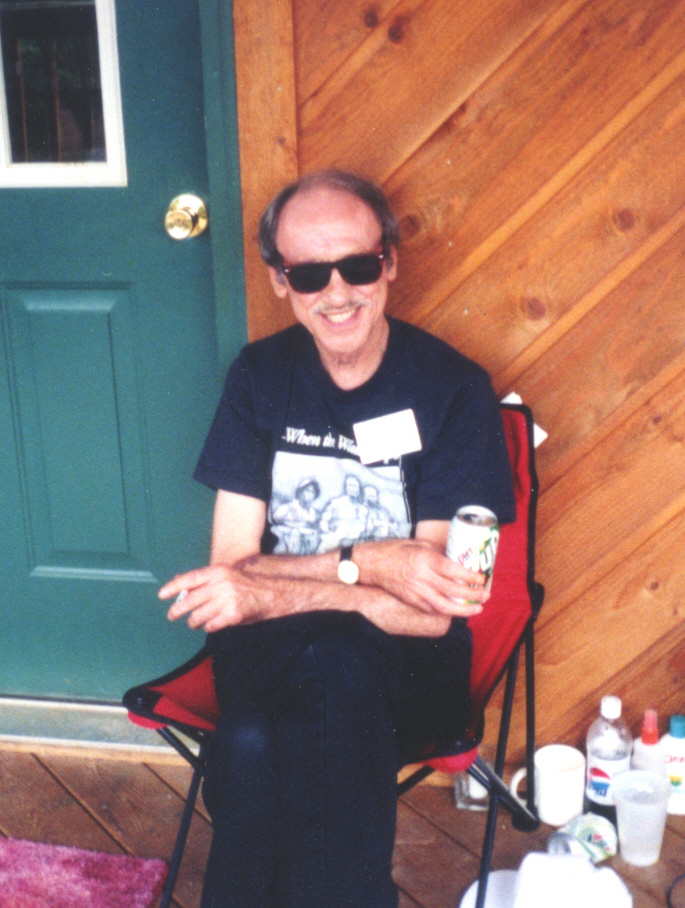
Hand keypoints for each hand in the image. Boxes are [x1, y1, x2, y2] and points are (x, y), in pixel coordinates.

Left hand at [159, 565, 265, 632]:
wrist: (271, 594)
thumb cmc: (246, 586)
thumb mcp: (226, 576)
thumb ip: (204, 579)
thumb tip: (177, 580)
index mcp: (218, 571)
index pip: (190, 578)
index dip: (174, 586)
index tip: (162, 595)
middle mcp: (222, 584)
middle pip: (190, 600)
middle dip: (177, 610)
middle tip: (172, 615)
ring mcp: (227, 600)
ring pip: (198, 615)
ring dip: (193, 622)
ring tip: (195, 622)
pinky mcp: (233, 615)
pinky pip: (210, 626)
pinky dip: (208, 627)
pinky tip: (211, 625)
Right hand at [355, 538, 488, 617]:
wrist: (370, 564)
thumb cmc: (393, 549)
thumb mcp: (418, 543)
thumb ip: (438, 550)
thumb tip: (457, 556)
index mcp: (425, 559)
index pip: (453, 570)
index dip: (470, 576)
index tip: (482, 578)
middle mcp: (422, 577)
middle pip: (453, 590)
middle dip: (473, 595)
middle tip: (486, 595)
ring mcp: (415, 591)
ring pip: (444, 606)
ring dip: (463, 610)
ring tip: (477, 609)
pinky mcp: (410, 600)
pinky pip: (431, 609)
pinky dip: (446, 612)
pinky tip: (457, 611)